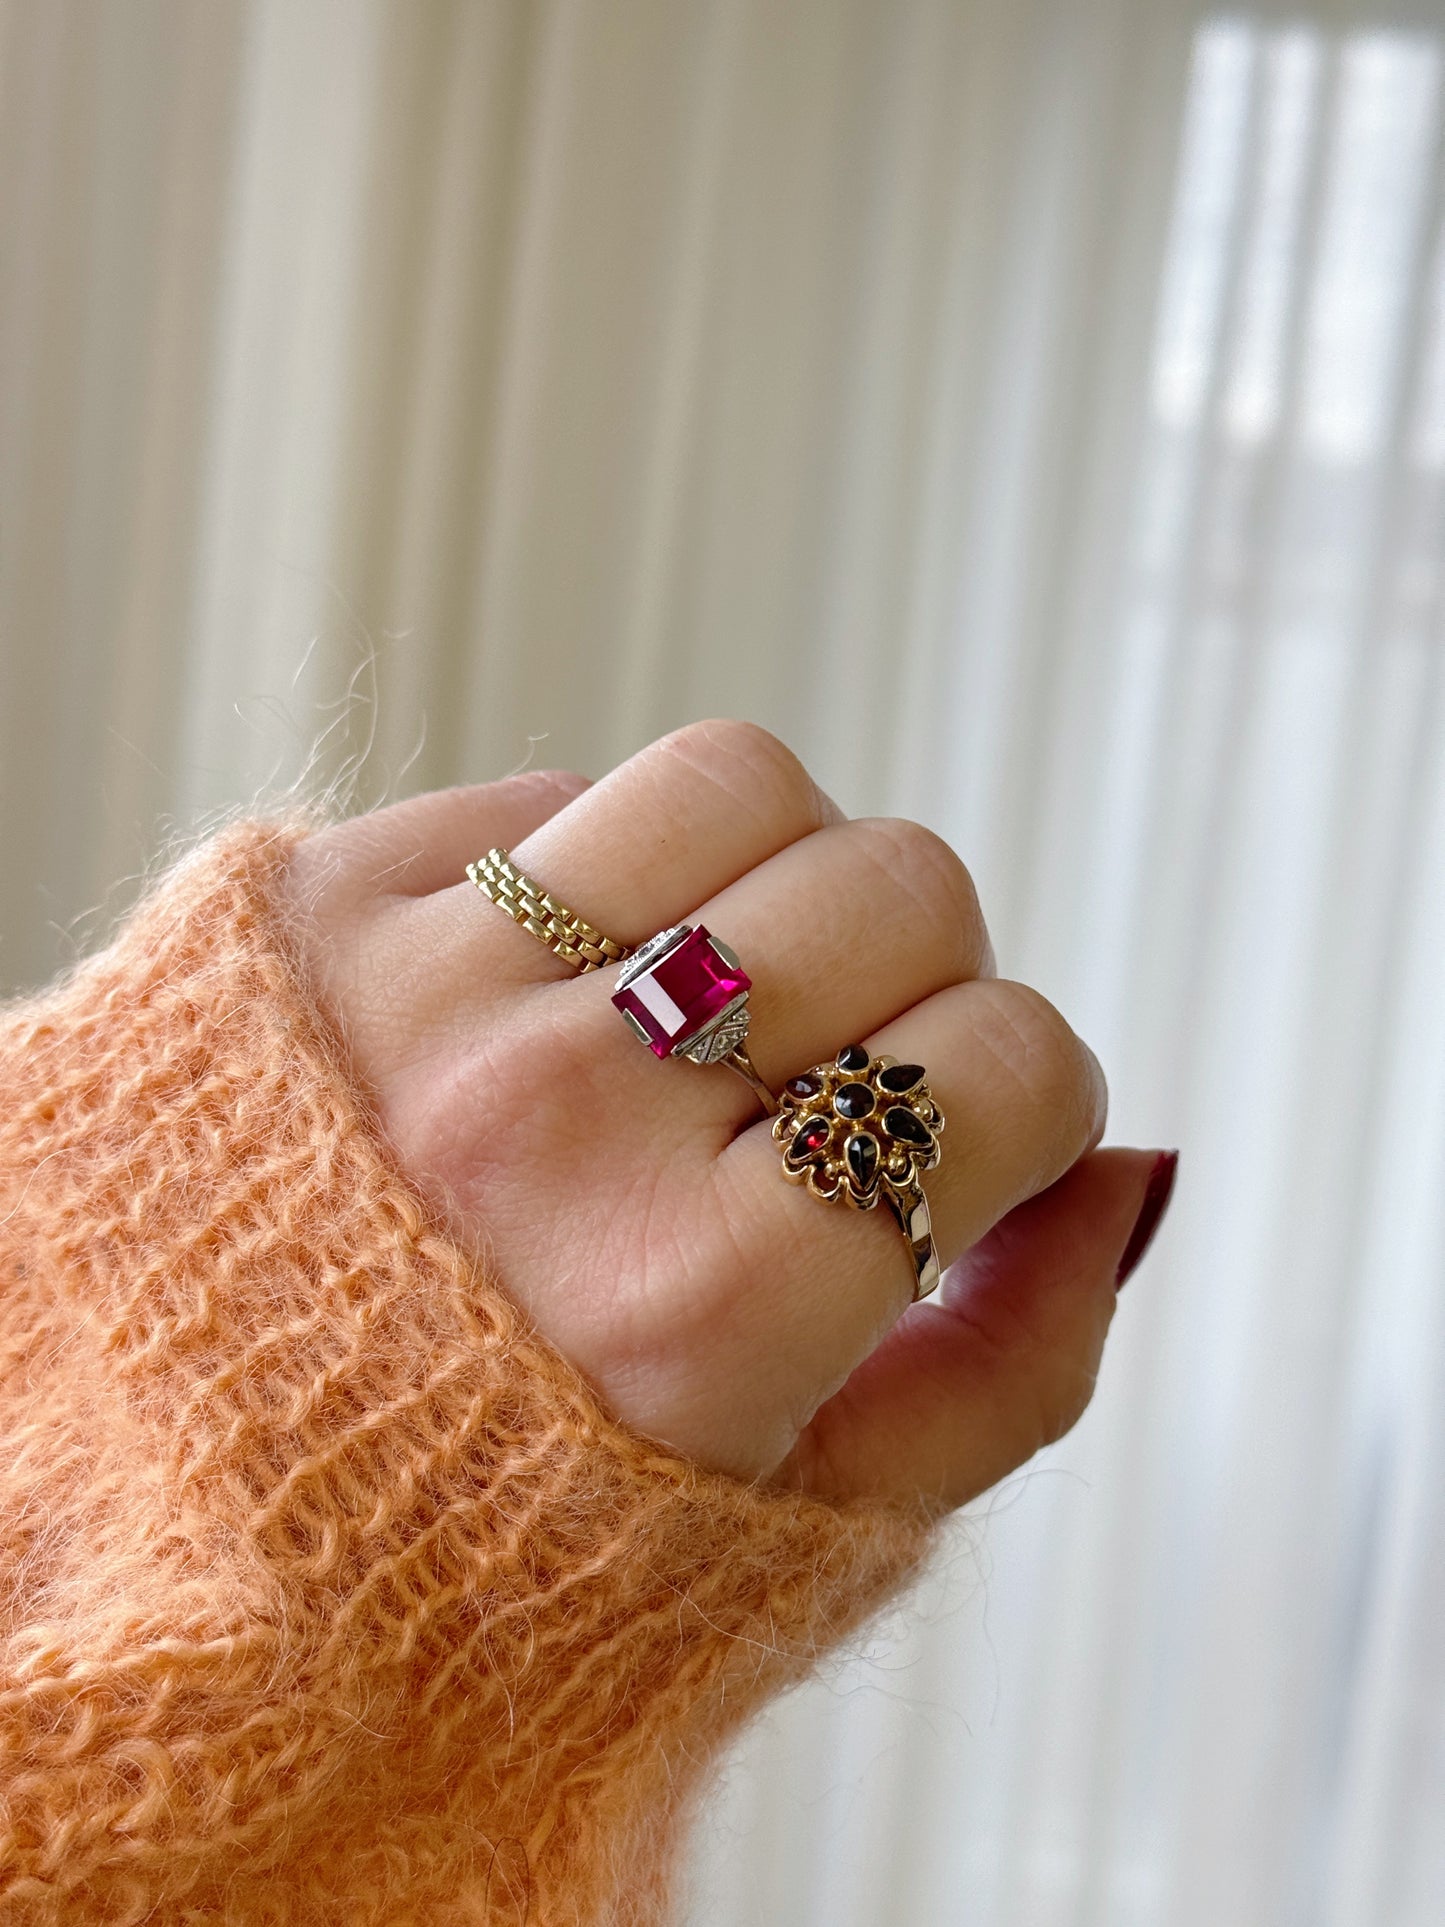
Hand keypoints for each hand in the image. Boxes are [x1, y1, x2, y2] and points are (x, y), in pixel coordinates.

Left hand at [281, 721, 1174, 1513]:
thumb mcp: (792, 1530)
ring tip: (723, 986)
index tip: (967, 1138)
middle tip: (842, 1065)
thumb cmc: (511, 1524)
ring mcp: (429, 993)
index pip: (1007, 1065)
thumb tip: (1127, 1177)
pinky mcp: (325, 907)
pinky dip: (607, 877)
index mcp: (700, 1306)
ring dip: (779, 874)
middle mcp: (559, 1127)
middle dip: (924, 975)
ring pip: (744, 780)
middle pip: (901, 886)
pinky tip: (569, 993)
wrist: (194, 1481)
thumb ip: (1004, 1372)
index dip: (1028, 1100)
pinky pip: (561, 796)